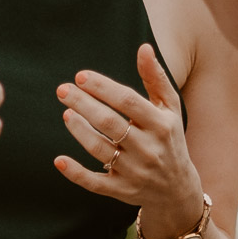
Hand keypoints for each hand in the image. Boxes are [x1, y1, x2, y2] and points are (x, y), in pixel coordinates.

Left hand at [55, 44, 201, 231]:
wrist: (177, 188)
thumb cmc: (169, 138)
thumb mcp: (169, 108)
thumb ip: (155, 78)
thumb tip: (144, 47)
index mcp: (160, 125)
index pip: (127, 101)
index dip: (102, 87)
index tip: (80, 76)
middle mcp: (148, 149)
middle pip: (110, 123)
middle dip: (84, 104)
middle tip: (62, 90)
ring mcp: (134, 172)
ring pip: (100, 150)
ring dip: (79, 131)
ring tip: (66, 113)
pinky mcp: (122, 191)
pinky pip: (95, 183)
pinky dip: (76, 173)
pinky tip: (59, 160)